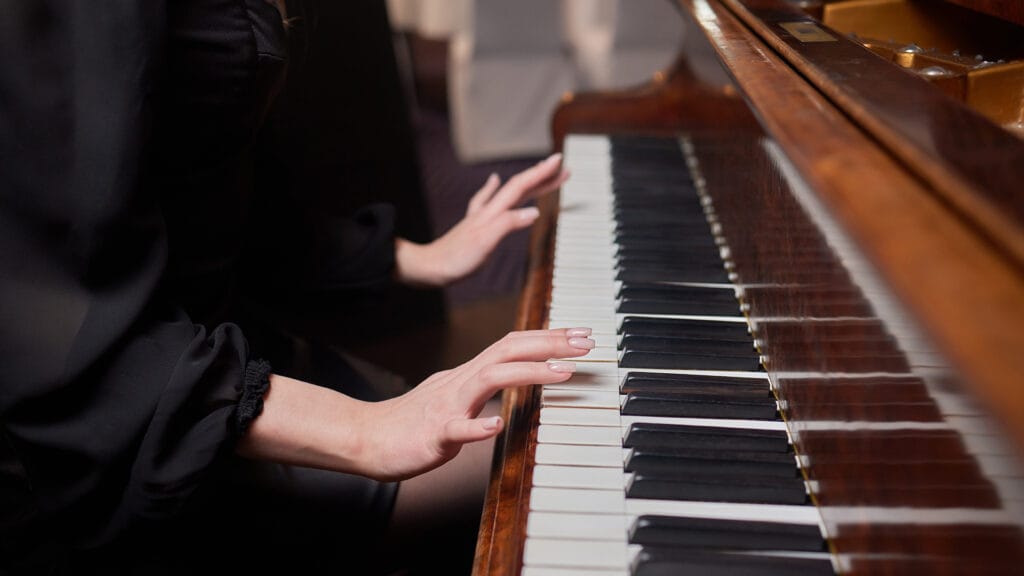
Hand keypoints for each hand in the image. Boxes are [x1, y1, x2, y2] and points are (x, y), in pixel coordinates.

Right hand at [356, 327, 593, 480]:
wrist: (364, 437)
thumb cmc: (410, 423)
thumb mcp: (454, 398)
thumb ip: (482, 386)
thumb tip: (512, 376)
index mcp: (467, 375)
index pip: (512, 345)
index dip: (547, 337)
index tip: (580, 335)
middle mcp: (460, 382)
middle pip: (508, 350)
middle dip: (550, 343)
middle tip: (587, 342)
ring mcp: (446, 406)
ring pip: (490, 380)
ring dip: (529, 373)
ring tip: (563, 373)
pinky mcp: (432, 435)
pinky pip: (455, 429)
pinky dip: (476, 427)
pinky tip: (496, 425)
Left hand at [394, 153, 569, 286]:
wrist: (430, 266)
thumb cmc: (456, 259)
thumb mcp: (485, 244)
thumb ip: (508, 224)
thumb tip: (534, 212)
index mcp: (493, 213)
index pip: (521, 187)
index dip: (541, 174)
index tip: (560, 161)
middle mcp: (488, 210)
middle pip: (519, 187)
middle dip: (543, 177)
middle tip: (564, 169)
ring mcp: (480, 216)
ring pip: (509, 193)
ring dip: (529, 183)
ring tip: (544, 175)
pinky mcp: (474, 224)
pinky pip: (486, 200)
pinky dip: (494, 187)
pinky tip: (494, 180)